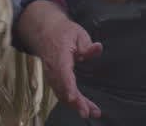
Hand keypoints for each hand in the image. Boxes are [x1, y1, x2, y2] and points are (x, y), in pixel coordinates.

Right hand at [18, 2, 103, 117]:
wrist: (47, 33)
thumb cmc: (65, 33)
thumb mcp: (78, 33)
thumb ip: (87, 44)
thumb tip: (98, 48)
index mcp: (60, 56)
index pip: (63, 73)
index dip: (67, 86)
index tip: (72, 97)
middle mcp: (53, 69)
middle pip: (63, 88)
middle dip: (75, 102)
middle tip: (88, 112)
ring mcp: (52, 76)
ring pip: (62, 94)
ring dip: (76, 105)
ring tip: (93, 112)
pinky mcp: (54, 80)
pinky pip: (62, 93)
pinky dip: (73, 102)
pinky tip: (85, 107)